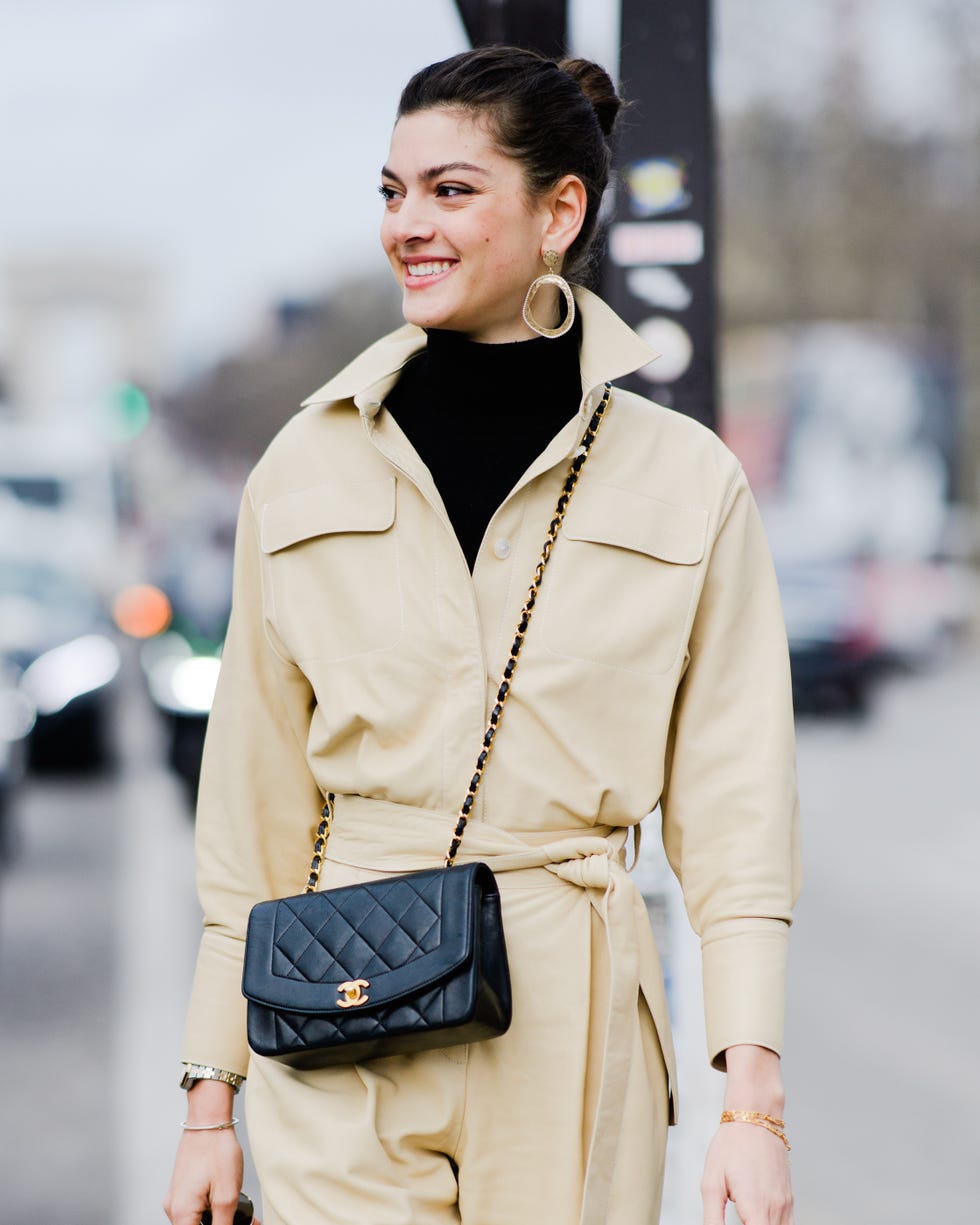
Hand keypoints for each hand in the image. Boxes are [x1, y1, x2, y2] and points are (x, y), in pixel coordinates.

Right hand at [164, 1081, 258, 1224]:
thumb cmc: (217, 1151)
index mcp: (181, 1213)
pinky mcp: (182, 1189)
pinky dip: (211, 1209)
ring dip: (217, 1219)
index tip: (235, 1224)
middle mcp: (173, 1208)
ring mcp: (176, 1198)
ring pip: (196, 1220)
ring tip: (239, 1211)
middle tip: (248, 1220)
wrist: (208, 1119)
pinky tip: (226, 1200)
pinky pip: (195, 1208)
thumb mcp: (226, 1195)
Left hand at [701, 1116, 793, 1223]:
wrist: (755, 1117)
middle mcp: (776, 1208)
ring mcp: (785, 1204)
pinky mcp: (788, 1198)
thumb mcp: (711, 1183)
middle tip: (738, 1221)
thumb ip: (712, 1219)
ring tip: (745, 1218)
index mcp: (756, 1207)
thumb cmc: (732, 1144)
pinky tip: (758, 1220)